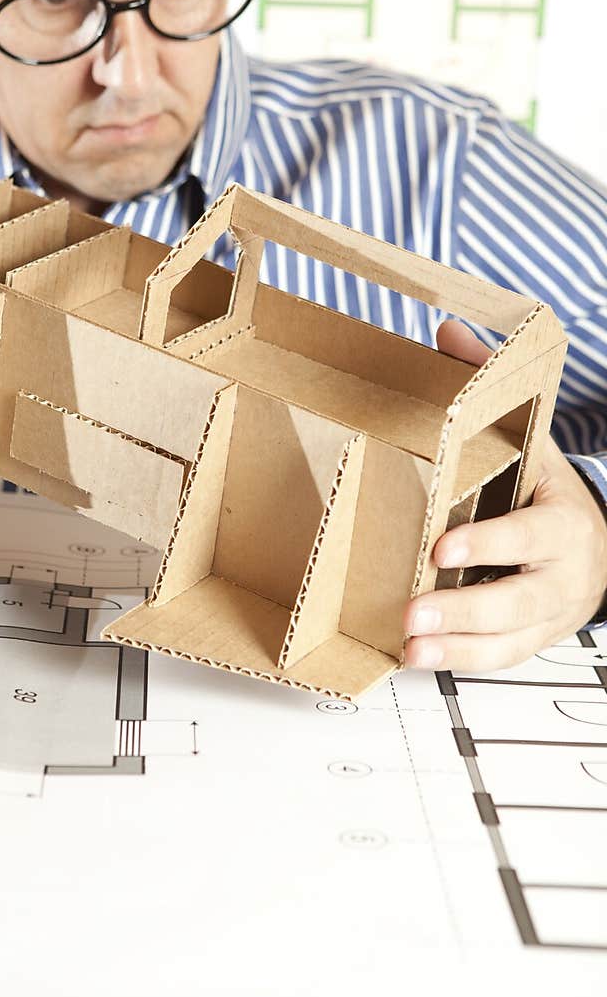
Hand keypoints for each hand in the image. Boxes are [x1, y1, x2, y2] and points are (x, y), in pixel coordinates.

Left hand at [403, 320, 606, 672]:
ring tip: (408, 649)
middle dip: (464, 609)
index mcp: (564, 521)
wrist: (598, 543)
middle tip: (412, 614)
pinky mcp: (532, 639)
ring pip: (509, 638)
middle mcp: (564, 573)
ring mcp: (551, 613)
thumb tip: (448, 334)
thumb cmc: (548, 489)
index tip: (442, 547)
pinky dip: (460, 661)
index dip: (490, 542)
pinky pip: (500, 657)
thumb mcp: (528, 439)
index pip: (529, 534)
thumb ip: (489, 392)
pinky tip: (418, 660)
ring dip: (456, 647)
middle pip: (519, 598)